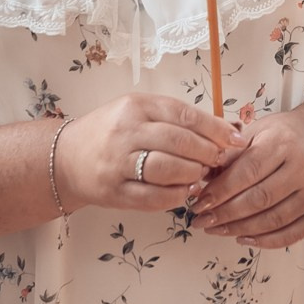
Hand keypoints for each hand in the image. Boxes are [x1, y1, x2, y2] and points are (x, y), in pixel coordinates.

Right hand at [56, 93, 243, 214]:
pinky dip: (175, 196)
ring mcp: (117, 163)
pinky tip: (184, 193)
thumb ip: (176, 119)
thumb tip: (226, 129)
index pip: (184, 115)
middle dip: (208, 153)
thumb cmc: (111, 132)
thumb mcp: (138, 112)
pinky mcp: (113, 191)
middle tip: (220, 161)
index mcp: (135, 106)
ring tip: (201, 176)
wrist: (66, 158)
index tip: (237, 139)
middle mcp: (125, 132)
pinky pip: (153, 197)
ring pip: (168, 169)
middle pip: (179, 142)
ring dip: (193, 175)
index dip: (216, 128)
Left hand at [191, 115, 303, 248]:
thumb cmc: (281, 137)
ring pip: (274, 219)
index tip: (199, 202)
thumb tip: (203, 179)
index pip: (248, 171)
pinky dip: (266, 241)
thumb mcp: (255, 133)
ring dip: (240, 229)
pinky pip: (292, 234)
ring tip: (216, 229)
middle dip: (226, 214)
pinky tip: (243, 238)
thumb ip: (231, 154)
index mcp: (284, 143)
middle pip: (260, 198)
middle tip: (202, 221)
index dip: (221, 190)